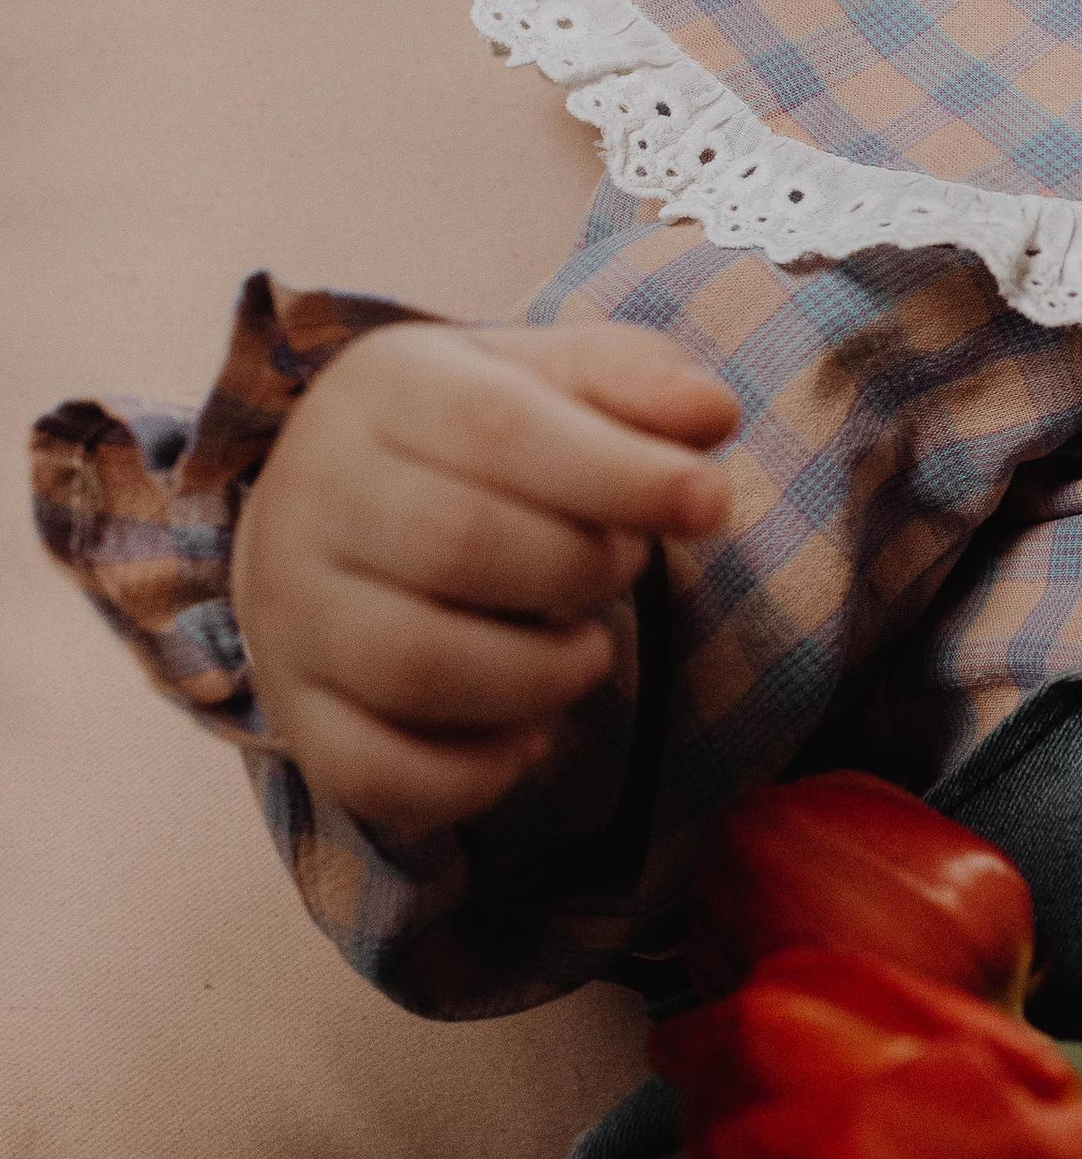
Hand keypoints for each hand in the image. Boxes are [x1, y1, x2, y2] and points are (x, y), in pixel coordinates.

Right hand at [233, 321, 738, 843]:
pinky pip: (379, 775)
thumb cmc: (464, 444)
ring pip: (419, 667)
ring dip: (544, 675)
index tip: (709, 502)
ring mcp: (293, 616)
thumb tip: (712, 415)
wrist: (320, 513)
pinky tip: (530, 738)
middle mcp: (314, 499)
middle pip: (459, 546)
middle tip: (621, 564)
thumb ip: (633, 382)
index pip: (497, 426)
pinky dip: (477, 777)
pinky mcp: (300, 717)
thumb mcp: (543, 380)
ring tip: (585, 650)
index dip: (619, 472)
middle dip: (581, 568)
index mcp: (383, 390)